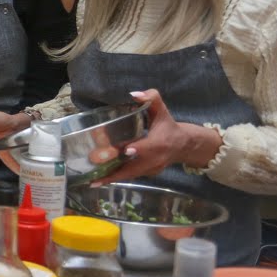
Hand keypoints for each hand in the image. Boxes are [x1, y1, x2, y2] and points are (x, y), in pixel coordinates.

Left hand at [99, 89, 219, 184]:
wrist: (183, 145)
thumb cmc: (168, 126)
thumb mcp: (161, 110)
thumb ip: (151, 98)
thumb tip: (134, 94)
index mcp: (159, 143)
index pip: (149, 147)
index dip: (139, 149)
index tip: (127, 150)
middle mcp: (155, 159)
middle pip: (134, 168)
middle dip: (115, 172)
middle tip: (96, 176)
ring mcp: (151, 169)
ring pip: (131, 175)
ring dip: (112, 179)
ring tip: (93, 182)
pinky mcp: (147, 173)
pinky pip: (131, 176)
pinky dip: (117, 178)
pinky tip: (100, 180)